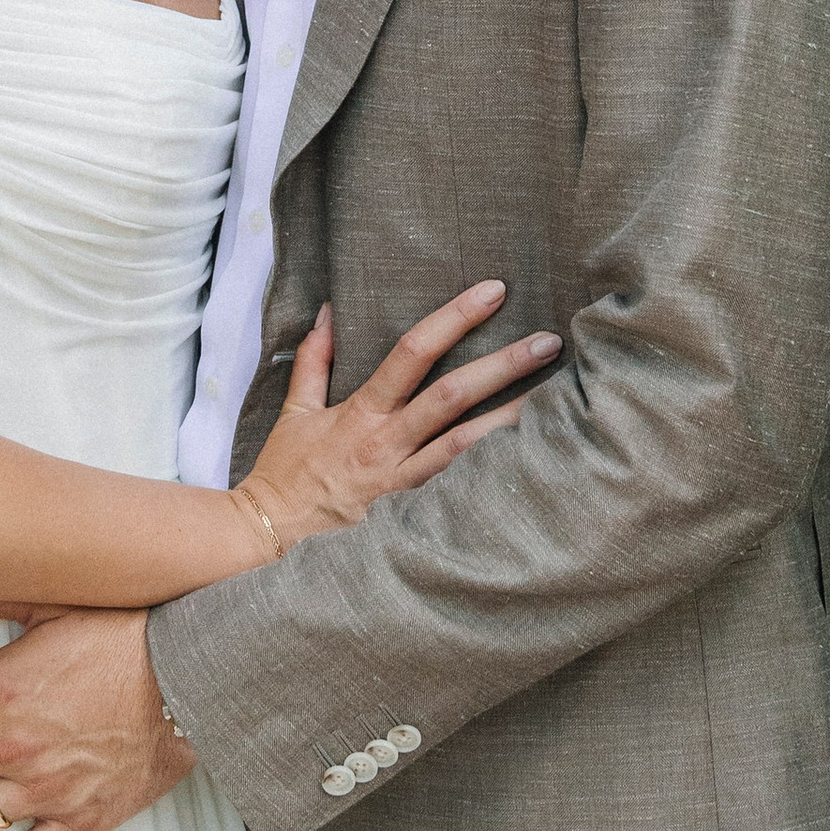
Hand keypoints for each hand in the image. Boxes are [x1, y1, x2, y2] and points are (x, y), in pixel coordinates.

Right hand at [241, 283, 557, 550]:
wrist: (269, 539)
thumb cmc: (286, 475)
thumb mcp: (295, 413)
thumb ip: (314, 361)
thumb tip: (327, 313)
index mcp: (363, 412)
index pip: (413, 352)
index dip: (454, 318)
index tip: (492, 292)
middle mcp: (389, 443)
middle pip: (453, 396)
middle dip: (504, 365)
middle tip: (550, 341)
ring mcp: (404, 484)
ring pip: (469, 447)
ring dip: (514, 419)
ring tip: (560, 400)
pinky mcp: (414, 518)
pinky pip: (462, 492)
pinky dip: (496, 475)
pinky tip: (535, 461)